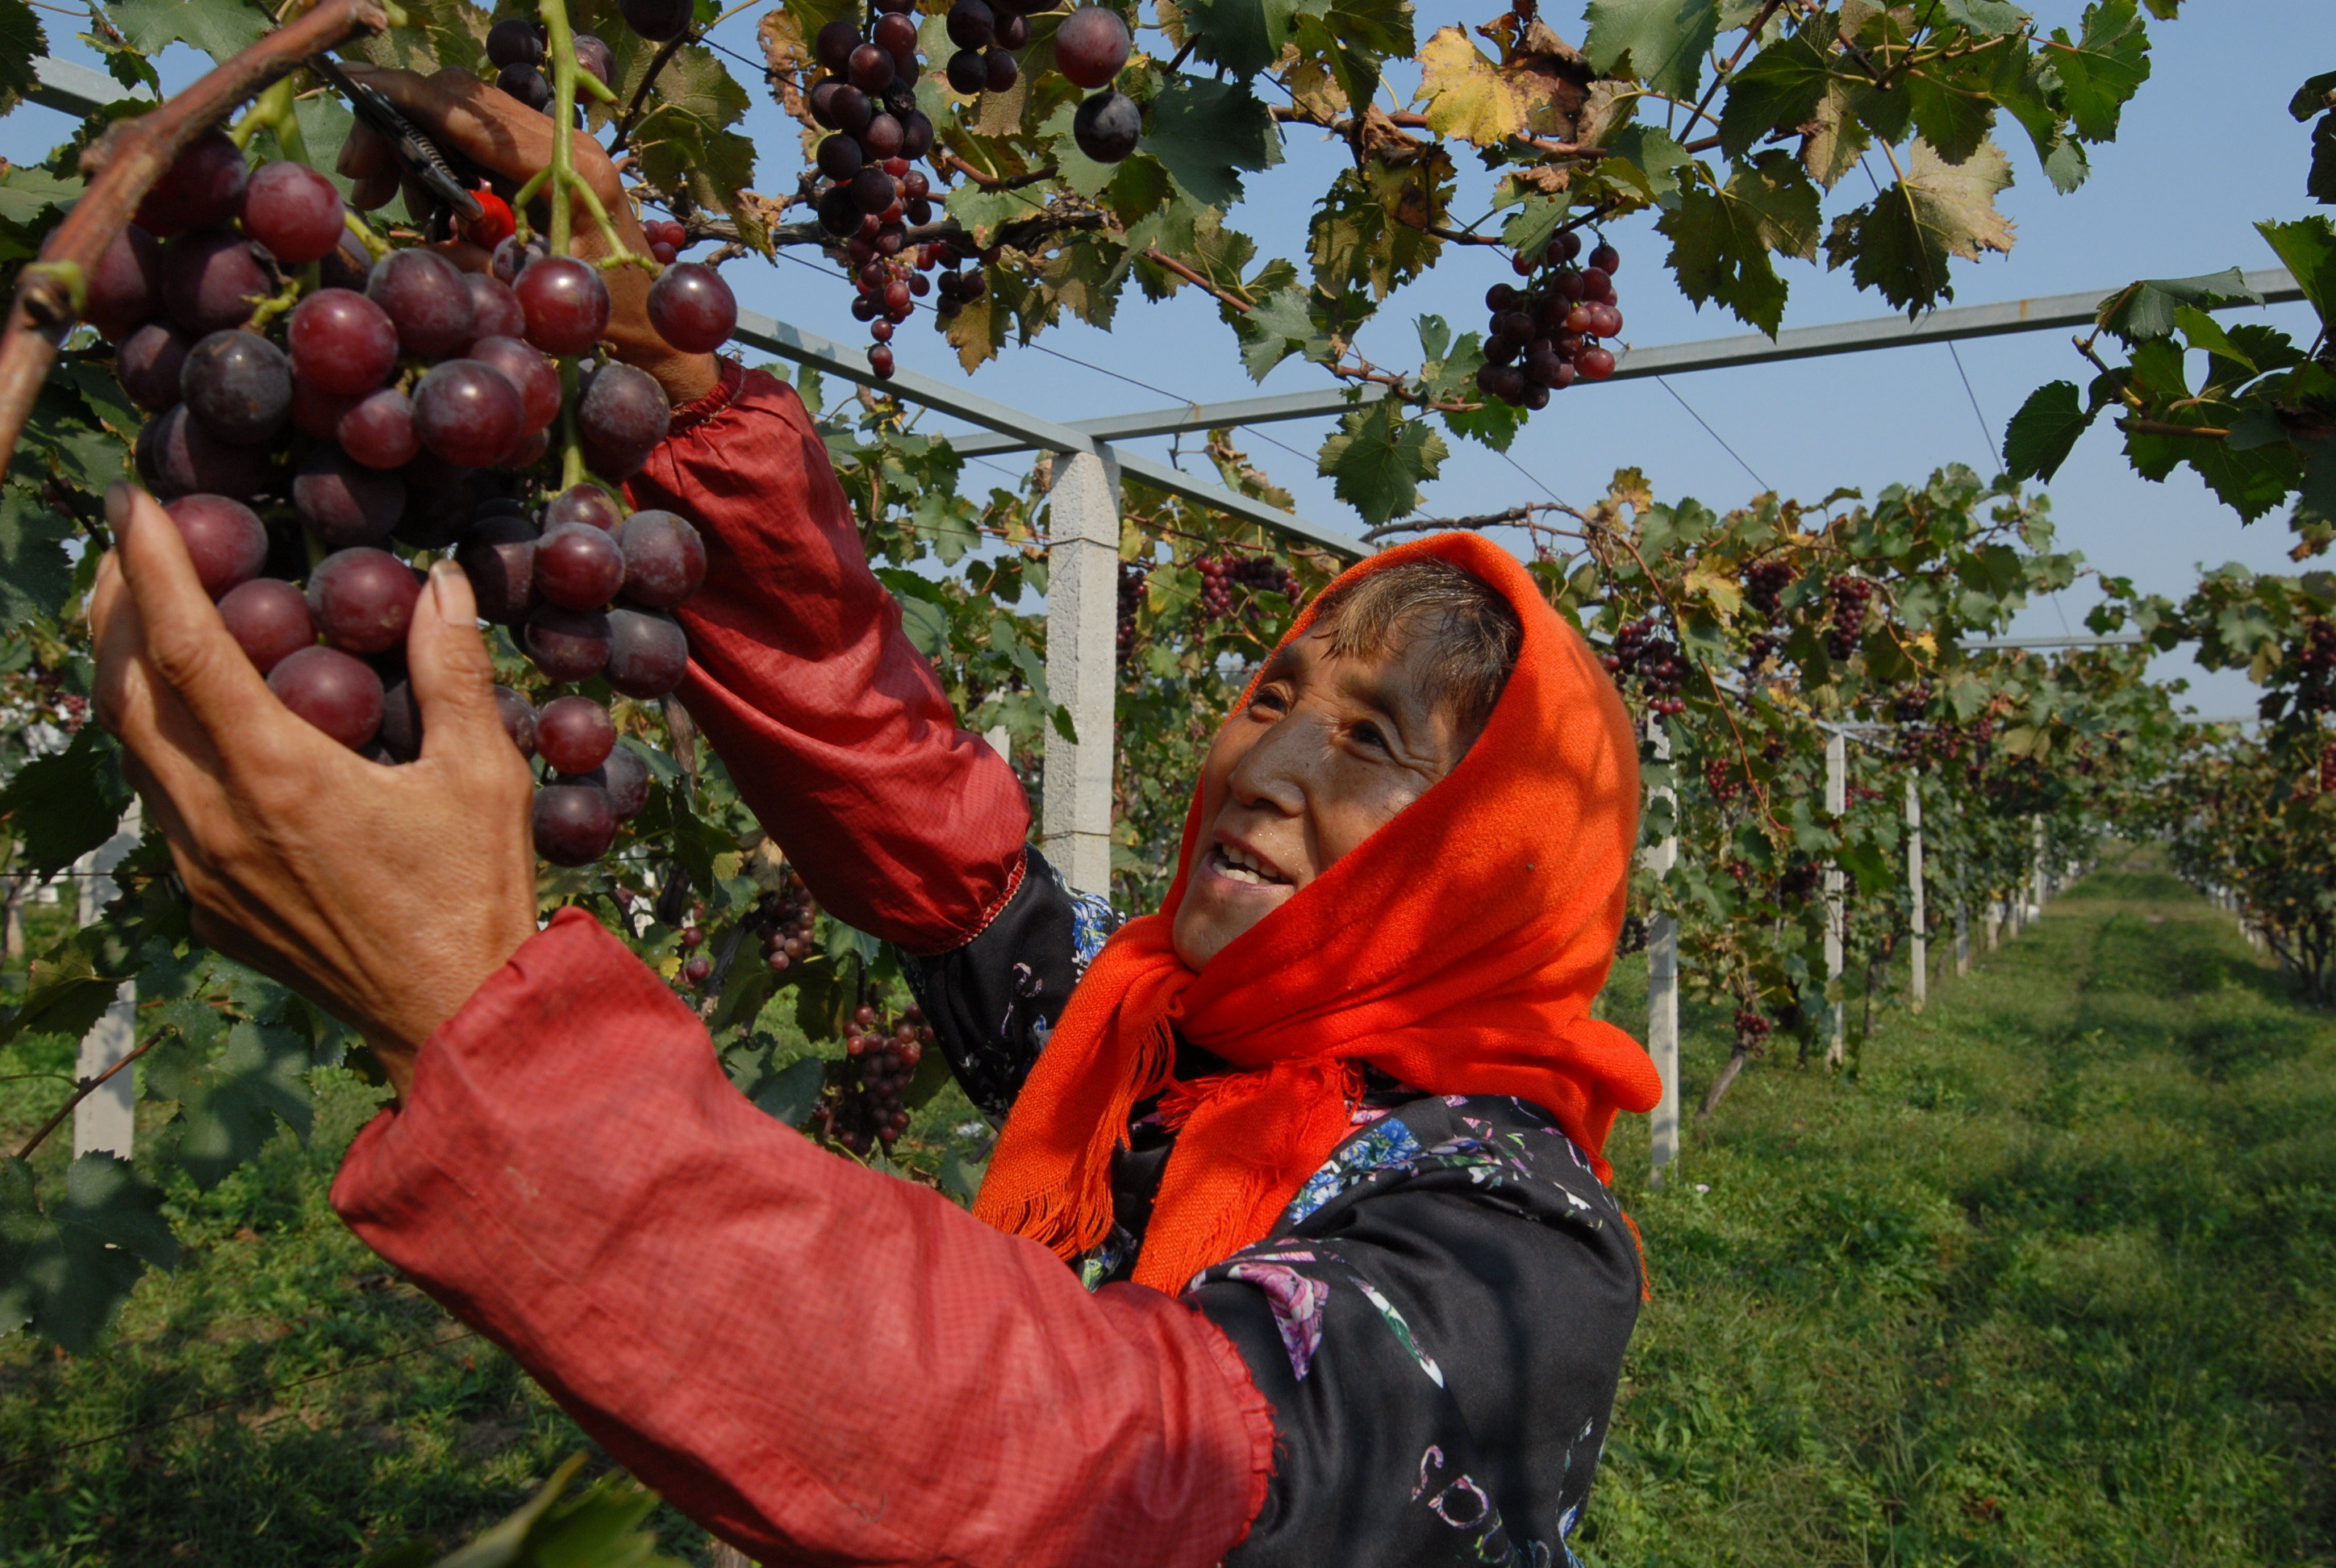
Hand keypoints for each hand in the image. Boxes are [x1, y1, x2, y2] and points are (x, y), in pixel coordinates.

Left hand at [92, 483, 540, 1098]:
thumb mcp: (482, 775)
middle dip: (117, 608)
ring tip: (148, 619)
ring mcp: (199, 870)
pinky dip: (163, 747)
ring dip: (129, 677)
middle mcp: (215, 821)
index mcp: (277, 777)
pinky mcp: (206, 906)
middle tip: (133, 545)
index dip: (152, 565)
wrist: (449, 1020)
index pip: (185, 647)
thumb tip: (439, 584)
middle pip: (126, 693)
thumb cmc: (475, 896)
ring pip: (133, 753)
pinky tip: (197, 727)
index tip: (135, 502)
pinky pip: (162, 808)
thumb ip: (452, 672)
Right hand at [335, 61, 718, 407]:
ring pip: (466, 119)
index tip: (354, 97)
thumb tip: (409, 233)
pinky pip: (482, 144)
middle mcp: (570, 148)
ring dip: (416, 148)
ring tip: (387, 200)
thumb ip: (473, 262)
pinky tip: (427, 208)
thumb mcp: (532, 298)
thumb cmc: (609, 326)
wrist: (660, 341)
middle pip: (462, 101)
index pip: (471, 112)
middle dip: (399, 126)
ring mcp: (563, 153)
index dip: (405, 99)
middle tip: (362, 179)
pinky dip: (442, 164)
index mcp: (571, 170)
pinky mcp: (552, 168)